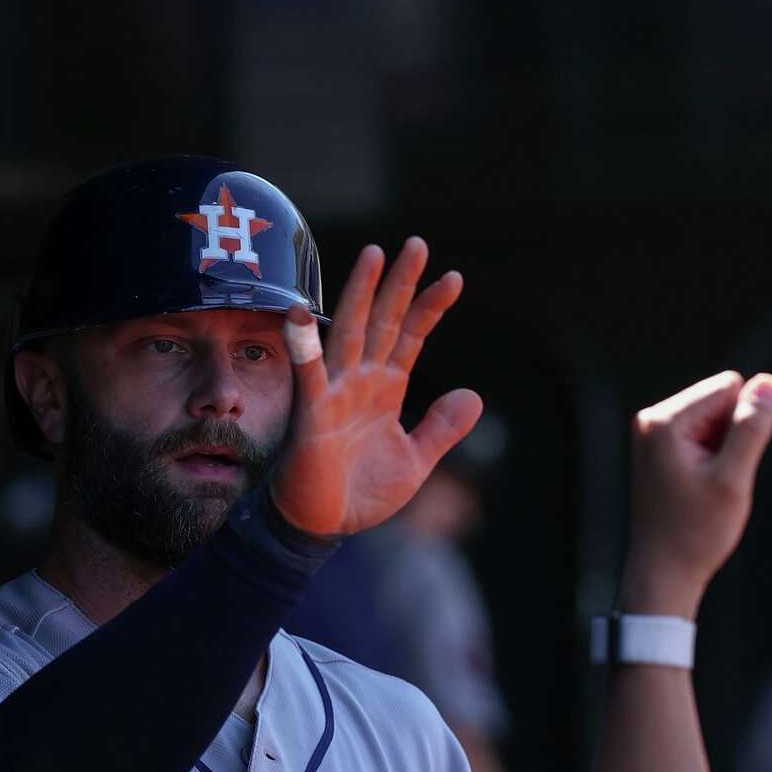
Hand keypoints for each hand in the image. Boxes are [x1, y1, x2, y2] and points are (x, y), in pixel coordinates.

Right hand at [268, 238, 481, 535]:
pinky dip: (302, 346)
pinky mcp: (312, 415)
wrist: (321, 528)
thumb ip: (442, 428)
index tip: (454, 277)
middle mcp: (360, 381)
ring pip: (348, 333)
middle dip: (400, 283)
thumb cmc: (358, 493)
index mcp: (385, 389)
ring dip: (359, 294)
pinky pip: (308, 377)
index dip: (431, 307)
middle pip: (382, 321)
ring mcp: (334, 393)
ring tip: (374, 255)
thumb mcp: (415, 461)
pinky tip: (298, 314)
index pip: (411, 337)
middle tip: (417, 243)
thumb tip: (473, 394)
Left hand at [619, 370, 771, 618]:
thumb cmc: (695, 531)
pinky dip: (712, 458)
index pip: (730, 386)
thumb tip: (768, 382)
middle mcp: (651, 420)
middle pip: (721, 400)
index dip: (743, 425)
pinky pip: (704, 436)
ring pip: (715, 419)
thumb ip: (751, 428)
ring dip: (724, 450)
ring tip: (705, 486)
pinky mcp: (660, 448)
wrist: (663, 571)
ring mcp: (653, 434)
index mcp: (663, 421)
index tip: (724, 465)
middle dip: (732, 436)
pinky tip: (699, 487)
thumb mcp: (733, 478)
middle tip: (715, 479)